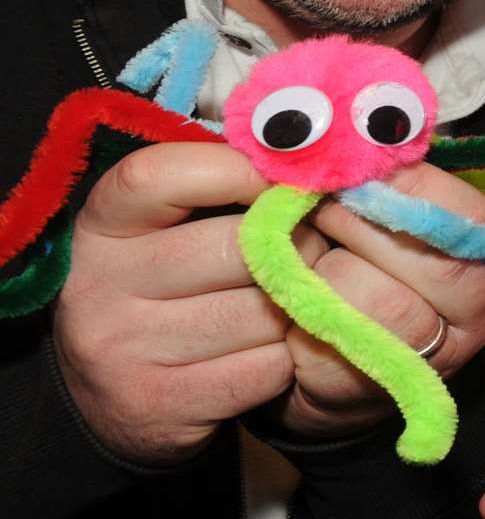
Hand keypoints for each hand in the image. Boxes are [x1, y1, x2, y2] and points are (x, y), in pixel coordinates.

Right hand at [53, 142, 323, 464]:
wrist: (112, 398)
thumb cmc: (164, 287)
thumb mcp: (164, 226)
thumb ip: (219, 185)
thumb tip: (299, 156)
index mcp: (100, 227)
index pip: (160, 177)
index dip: (237, 171)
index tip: (282, 183)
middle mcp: (98, 287)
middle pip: (238, 249)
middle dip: (295, 247)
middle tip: (309, 250)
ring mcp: (123, 351)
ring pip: (263, 312)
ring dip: (298, 308)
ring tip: (289, 303)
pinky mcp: (160, 405)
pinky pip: (267, 368)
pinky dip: (286, 359)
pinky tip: (270, 351)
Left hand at [271, 161, 484, 438]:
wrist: (339, 357)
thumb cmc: (366, 266)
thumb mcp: (389, 217)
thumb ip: (386, 183)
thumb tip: (350, 137)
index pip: (467, 212)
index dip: (407, 186)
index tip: (352, 169)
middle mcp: (484, 302)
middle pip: (437, 264)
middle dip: (362, 227)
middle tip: (312, 207)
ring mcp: (445, 351)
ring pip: (388, 306)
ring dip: (331, 274)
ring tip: (301, 257)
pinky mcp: (394, 387)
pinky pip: (348, 344)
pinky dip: (313, 315)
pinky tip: (297, 300)